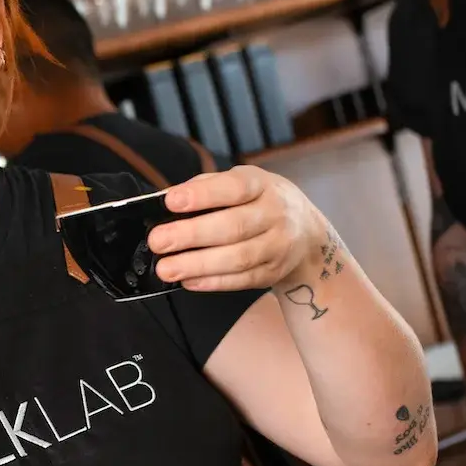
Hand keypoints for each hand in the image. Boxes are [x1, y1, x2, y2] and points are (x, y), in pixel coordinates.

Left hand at [147, 167, 330, 292]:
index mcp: (262, 185)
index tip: (171, 202)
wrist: (307, 234)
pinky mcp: (273, 273)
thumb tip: (168, 201)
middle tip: (158, 241)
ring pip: (238, 258)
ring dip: (198, 265)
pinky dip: (213, 282)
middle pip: (234, 226)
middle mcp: (275, 214)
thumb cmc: (260, 203)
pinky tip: (188, 281)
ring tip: (166, 268)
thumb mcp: (243, 182)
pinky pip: (242, 280)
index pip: (234, 187)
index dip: (203, 195)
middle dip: (191, 235)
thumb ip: (207, 187)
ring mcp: (278, 246)